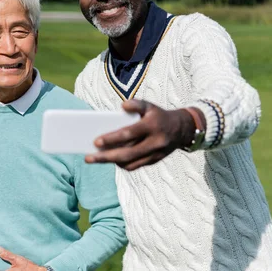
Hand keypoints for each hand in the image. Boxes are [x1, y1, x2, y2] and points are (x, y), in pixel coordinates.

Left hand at [85, 100, 199, 170]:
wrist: (183, 129)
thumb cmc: (159, 116)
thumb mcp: (150, 106)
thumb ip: (137, 104)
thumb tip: (123, 106)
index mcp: (152, 126)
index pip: (129, 134)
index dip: (112, 139)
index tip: (96, 142)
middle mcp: (155, 142)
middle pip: (127, 153)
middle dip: (105, 157)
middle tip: (88, 158)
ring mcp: (156, 154)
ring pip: (130, 163)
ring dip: (112, 162)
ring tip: (96, 158)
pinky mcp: (155, 161)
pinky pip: (135, 166)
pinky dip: (122, 164)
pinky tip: (111, 159)